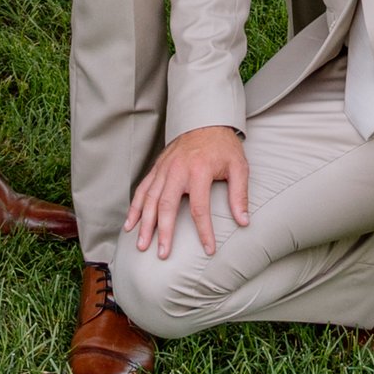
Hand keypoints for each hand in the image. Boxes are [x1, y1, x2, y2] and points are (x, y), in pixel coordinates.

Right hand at [129, 126, 248, 258]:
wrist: (206, 120)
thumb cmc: (223, 146)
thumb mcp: (239, 166)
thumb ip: (239, 194)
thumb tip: (243, 221)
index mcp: (199, 170)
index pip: (199, 207)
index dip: (204, 231)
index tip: (208, 250)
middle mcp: (178, 170)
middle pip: (167, 205)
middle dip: (163, 232)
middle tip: (162, 254)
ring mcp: (164, 168)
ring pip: (149, 199)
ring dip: (144, 223)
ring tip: (141, 244)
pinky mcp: (157, 167)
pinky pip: (142, 189)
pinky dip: (134, 207)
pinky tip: (130, 223)